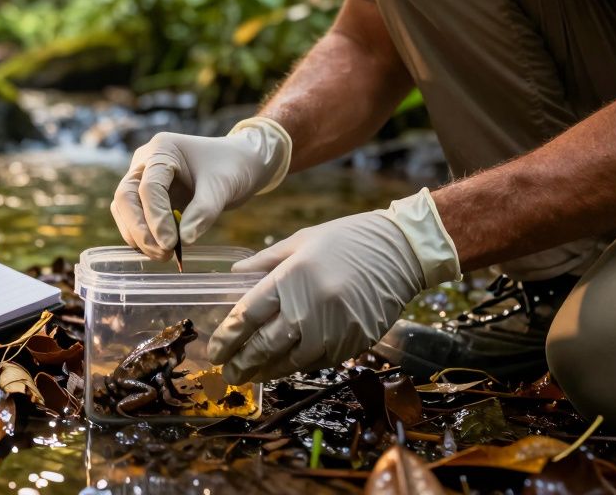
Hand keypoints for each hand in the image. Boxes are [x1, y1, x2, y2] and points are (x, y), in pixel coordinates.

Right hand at [110, 118, 290, 260]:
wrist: (240, 162)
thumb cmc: (232, 166)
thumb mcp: (223, 186)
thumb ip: (203, 211)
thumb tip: (183, 241)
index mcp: (162, 149)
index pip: (149, 186)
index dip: (156, 217)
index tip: (170, 244)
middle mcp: (146, 162)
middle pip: (126, 197)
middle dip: (140, 229)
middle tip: (162, 253)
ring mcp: (143, 179)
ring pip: (125, 210)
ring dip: (139, 235)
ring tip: (163, 256)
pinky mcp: (148, 197)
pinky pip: (136, 218)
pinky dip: (144, 235)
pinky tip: (160, 250)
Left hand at [207, 188, 460, 382]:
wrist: (401, 251)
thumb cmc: (348, 239)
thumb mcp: (300, 240)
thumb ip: (264, 263)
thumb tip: (232, 278)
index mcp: (293, 278)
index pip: (248, 315)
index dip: (227, 336)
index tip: (214, 348)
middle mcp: (310, 308)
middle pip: (264, 345)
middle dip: (240, 362)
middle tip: (225, 371)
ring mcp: (333, 330)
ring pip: (289, 361)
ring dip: (265, 371)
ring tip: (247, 376)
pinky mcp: (352, 344)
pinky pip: (316, 361)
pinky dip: (294, 366)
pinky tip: (281, 367)